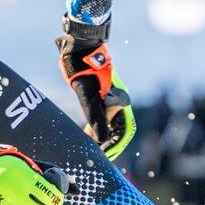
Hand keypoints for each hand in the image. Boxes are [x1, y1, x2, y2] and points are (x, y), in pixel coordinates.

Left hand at [57, 24, 135, 159]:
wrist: (80, 47)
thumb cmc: (85, 70)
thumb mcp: (89, 96)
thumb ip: (96, 118)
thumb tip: (99, 141)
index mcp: (120, 102)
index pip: (124, 131)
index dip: (115, 145)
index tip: (105, 157)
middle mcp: (118, 100)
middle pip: (117, 128)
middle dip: (108, 143)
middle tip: (96, 155)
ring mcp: (110, 97)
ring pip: (109, 121)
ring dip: (102, 134)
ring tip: (90, 146)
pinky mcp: (101, 93)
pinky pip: (101, 114)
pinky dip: (96, 125)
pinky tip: (87, 130)